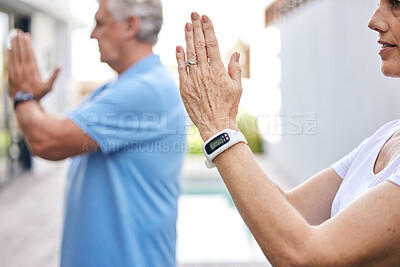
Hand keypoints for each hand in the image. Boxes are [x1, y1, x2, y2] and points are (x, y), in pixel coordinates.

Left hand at [8, 30, 59, 99]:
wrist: (25, 103)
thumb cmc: (38, 95)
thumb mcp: (49, 87)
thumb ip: (54, 76)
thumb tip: (60, 67)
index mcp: (33, 70)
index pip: (29, 53)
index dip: (27, 44)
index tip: (26, 36)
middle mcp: (23, 69)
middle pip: (21, 52)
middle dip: (20, 41)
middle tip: (18, 32)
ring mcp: (16, 71)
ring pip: (14, 55)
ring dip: (14, 45)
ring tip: (13, 37)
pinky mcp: (10, 74)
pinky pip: (9, 62)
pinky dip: (8, 54)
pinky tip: (8, 48)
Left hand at [176, 13, 241, 140]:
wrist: (215, 125)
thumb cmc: (228, 107)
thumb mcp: (237, 88)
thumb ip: (235, 69)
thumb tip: (234, 53)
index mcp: (219, 71)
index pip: (212, 44)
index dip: (208, 29)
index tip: (205, 18)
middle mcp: (205, 72)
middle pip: (199, 45)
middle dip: (197, 28)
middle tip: (194, 15)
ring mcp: (193, 79)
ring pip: (189, 54)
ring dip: (188, 38)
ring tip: (187, 25)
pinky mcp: (184, 87)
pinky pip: (181, 68)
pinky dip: (179, 57)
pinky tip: (179, 46)